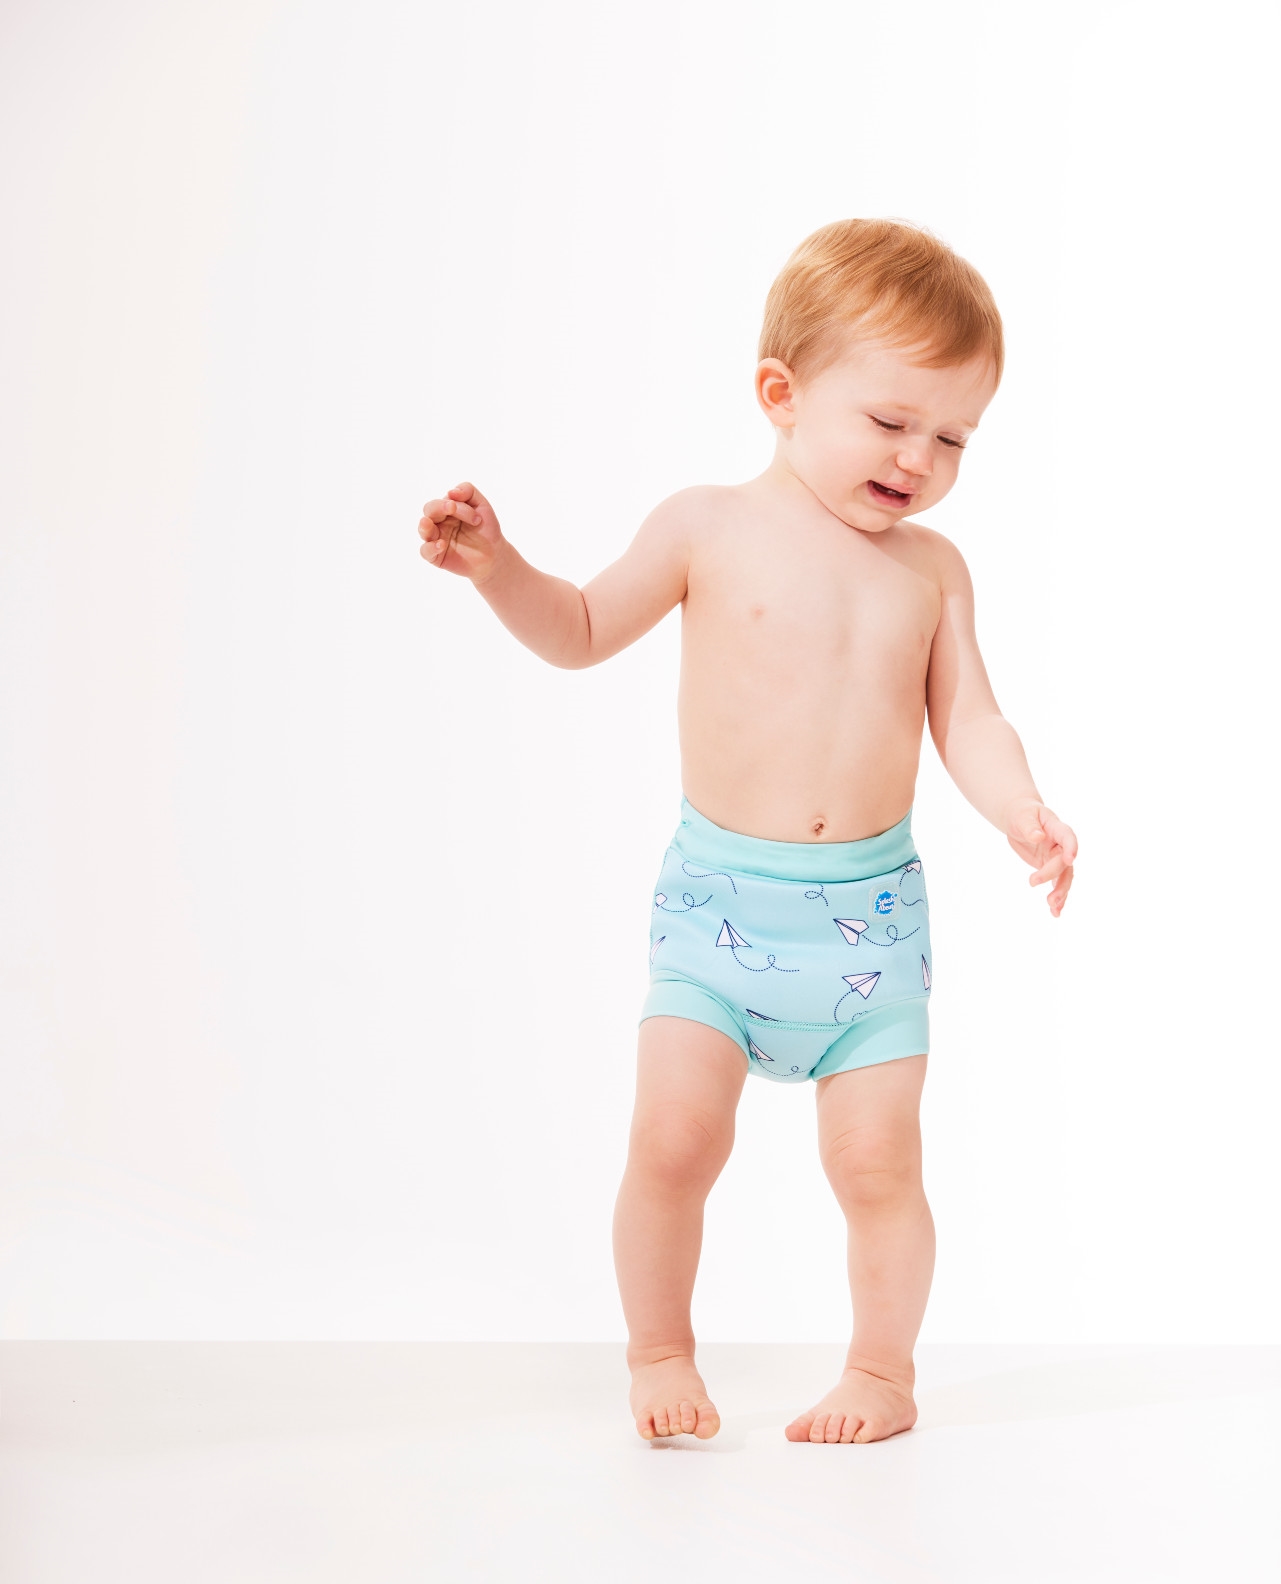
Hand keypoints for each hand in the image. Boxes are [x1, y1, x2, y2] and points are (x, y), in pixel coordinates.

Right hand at [418, 482, 502, 581]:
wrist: (494, 555)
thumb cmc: (486, 529)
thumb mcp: (482, 505)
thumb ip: (468, 491)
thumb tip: (451, 492)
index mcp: (447, 509)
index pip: (445, 500)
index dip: (459, 505)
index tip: (478, 518)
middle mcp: (439, 522)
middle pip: (429, 510)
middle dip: (439, 507)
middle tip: (452, 507)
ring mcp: (436, 539)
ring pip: (423, 529)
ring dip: (424, 526)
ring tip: (427, 523)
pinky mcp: (436, 556)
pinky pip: (425, 551)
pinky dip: (430, 547)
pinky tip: (441, 545)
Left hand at [1005, 799, 1076, 916]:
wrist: (1021, 818)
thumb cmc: (1022, 814)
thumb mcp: (1022, 816)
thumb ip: (1029, 827)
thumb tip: (1037, 836)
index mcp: (1056, 828)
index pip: (1068, 837)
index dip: (1071, 847)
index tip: (1069, 859)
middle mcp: (1061, 845)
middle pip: (1063, 862)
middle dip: (1052, 874)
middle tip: (1033, 882)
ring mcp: (1056, 858)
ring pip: (1064, 877)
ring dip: (1061, 892)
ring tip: (1053, 907)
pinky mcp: (1050, 868)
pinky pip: (1056, 884)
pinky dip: (1057, 898)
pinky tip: (1055, 913)